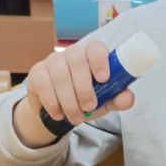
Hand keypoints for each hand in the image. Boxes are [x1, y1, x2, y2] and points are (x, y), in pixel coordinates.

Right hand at [13, 40, 134, 147]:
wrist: (58, 109)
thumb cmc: (85, 99)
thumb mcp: (104, 101)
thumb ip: (118, 99)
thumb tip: (128, 97)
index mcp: (91, 56)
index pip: (96, 48)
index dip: (100, 60)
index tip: (103, 79)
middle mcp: (72, 54)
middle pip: (77, 60)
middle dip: (84, 88)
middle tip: (89, 107)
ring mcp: (53, 61)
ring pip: (60, 75)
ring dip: (69, 100)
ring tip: (76, 118)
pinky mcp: (37, 72)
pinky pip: (43, 84)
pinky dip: (52, 102)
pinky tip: (59, 114)